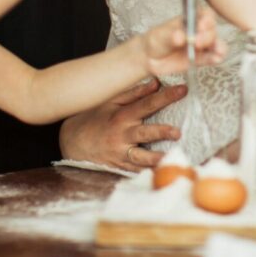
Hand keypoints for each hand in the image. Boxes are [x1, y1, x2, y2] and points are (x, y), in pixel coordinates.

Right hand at [58, 79, 186, 170]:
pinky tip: (162, 173)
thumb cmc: (94, 118)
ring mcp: (120, 153)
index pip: (147, 104)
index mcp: (122, 116)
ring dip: (156, 158)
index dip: (166, 96)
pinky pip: (136, 170)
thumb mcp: (110, 101)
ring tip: (170, 159)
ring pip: (141, 157)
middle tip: (177, 132)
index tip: (183, 90)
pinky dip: (148, 172)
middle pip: (145, 132)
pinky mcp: (120, 166)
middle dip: (161, 132)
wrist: (72, 141)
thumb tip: (156, 83)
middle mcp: (122, 135)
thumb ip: (134, 93)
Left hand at [142, 9, 225, 74]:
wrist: (151, 57)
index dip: (207, 19)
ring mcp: (202, 45)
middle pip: (212, 30)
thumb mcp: (161, 35)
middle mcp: (200, 31)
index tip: (201, 26)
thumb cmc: (157, 39)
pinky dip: (217, 58)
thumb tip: (180, 36)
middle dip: (207, 36)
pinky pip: (214, 58)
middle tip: (197, 43)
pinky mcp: (202, 59)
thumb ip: (171, 35)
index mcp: (192, 19)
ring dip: (219, 47)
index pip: (205, 15)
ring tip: (216, 51)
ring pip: (218, 44)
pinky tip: (215, 59)